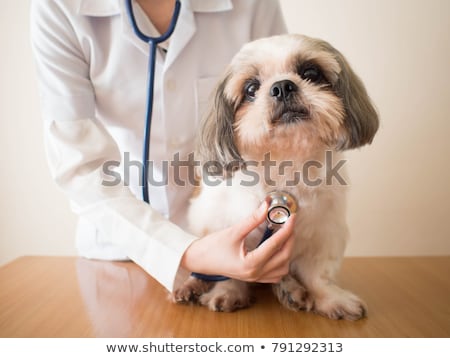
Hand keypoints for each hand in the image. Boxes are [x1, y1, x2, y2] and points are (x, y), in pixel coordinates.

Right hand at [180, 201, 295, 282]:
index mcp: (251, 264)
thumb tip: (266, 206)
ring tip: (283, 235)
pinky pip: (275, 274)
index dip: (287, 229)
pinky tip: (276, 249)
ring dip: (287, 252)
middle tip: (289, 223)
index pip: (276, 245)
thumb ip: (252, 220)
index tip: (292, 217)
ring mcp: (255, 278)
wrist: (198, 260)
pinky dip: (280, 262)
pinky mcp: (253, 278)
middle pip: (284, 257)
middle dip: (289, 239)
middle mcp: (255, 274)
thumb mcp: (233, 231)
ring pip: (282, 268)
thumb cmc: (212, 247)